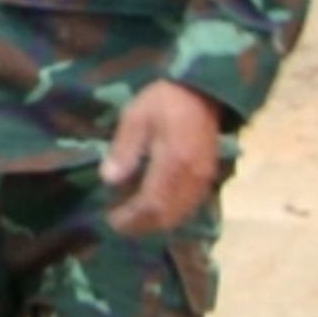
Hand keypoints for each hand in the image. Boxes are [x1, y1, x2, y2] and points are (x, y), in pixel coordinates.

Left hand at [101, 80, 222, 237]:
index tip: (111, 219)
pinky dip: (169, 213)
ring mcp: (203, 178)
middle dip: (141, 225)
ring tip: (132, 218)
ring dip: (155, 222)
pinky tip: (153, 208)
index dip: (131, 217)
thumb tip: (109, 179)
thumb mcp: (135, 117)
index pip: (151, 203)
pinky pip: (189, 206)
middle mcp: (191, 176)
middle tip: (118, 224)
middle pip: (166, 215)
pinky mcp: (208, 177)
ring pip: (179, 215)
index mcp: (173, 160)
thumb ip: (123, 148)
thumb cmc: (164, 101)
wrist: (202, 91)